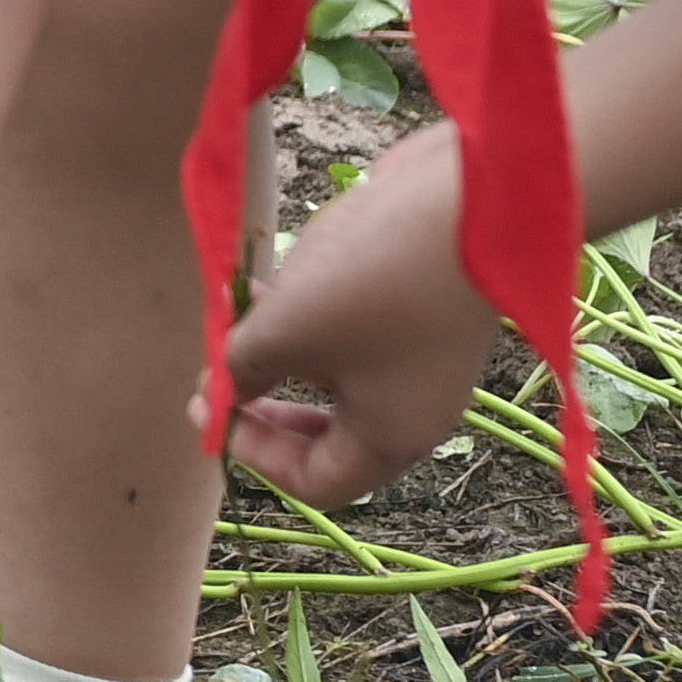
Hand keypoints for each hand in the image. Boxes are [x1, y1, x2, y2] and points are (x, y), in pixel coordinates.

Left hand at [213, 124, 494, 506]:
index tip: (212, 408)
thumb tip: (225, 388)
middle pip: (326, 437)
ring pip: (333, 378)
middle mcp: (412, 409)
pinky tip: (266, 287)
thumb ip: (242, 370)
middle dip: (264, 411)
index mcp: (390, 438)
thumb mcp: (284, 332)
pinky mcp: (418, 310)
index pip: (316, 483)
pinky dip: (307, 321)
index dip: (254, 455)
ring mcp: (419, 359)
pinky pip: (353, 334)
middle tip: (216, 379)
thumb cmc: (371, 283)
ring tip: (231, 320)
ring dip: (279, 356)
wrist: (469, 198)